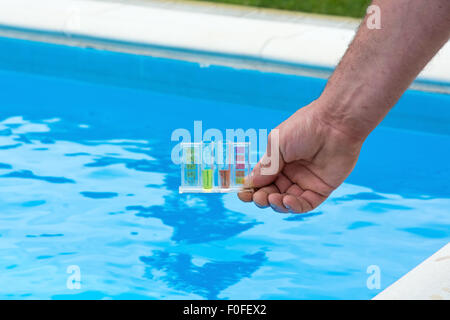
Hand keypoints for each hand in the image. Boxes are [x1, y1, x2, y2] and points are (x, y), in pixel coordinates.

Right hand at [238, 100, 363, 213]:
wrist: (334, 123)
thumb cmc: (305, 127)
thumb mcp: (277, 145)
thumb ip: (266, 166)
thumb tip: (250, 183)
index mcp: (279, 160)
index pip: (262, 179)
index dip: (252, 188)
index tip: (242, 194)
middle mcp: (291, 172)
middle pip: (272, 192)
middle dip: (262, 197)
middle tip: (257, 198)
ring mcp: (306, 181)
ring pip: (287, 201)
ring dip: (277, 203)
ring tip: (273, 198)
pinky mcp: (322, 188)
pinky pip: (306, 204)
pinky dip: (294, 206)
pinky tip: (287, 200)